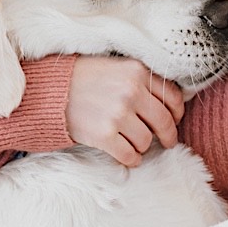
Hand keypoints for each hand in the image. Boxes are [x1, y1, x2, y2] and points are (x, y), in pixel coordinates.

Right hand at [67, 55, 184, 166]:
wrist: (50, 91)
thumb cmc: (84, 78)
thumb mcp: (117, 67)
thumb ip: (142, 79)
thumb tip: (170, 103)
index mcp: (138, 71)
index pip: (173, 97)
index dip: (177, 112)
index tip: (174, 120)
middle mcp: (131, 91)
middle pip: (164, 122)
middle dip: (168, 136)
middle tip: (166, 141)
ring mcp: (118, 114)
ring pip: (147, 141)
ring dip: (143, 146)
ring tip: (134, 144)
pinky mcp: (105, 135)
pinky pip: (130, 155)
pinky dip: (132, 159)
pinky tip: (127, 155)